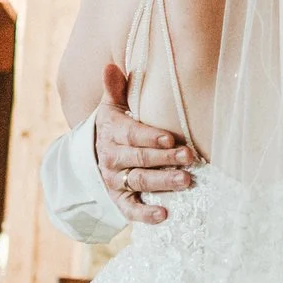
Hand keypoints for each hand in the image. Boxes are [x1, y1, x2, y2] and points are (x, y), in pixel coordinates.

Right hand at [95, 63, 194, 224]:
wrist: (92, 157)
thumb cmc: (114, 127)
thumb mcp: (111, 106)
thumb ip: (115, 89)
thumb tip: (111, 67)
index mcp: (113, 132)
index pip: (132, 134)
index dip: (151, 137)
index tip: (171, 138)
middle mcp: (113, 158)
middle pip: (140, 159)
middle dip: (164, 159)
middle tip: (189, 158)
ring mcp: (116, 181)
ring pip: (140, 182)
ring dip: (162, 182)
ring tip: (185, 182)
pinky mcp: (119, 201)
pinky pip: (130, 210)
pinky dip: (145, 215)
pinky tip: (164, 215)